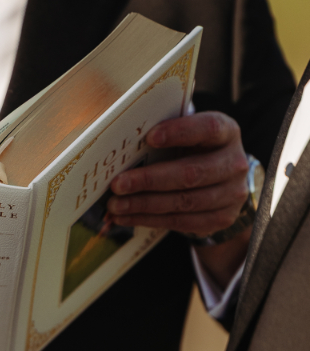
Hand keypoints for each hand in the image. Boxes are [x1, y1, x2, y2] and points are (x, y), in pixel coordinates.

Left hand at [106, 112, 250, 286]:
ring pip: (184, 202)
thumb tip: (125, 146)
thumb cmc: (195, 151)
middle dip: (149, 180)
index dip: (180, 132)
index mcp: (227, 132)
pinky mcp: (221, 219)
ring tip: (116, 205)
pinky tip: (126, 217)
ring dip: (144, 205)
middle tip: (118, 184)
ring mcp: (232, 193)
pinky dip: (149, 220)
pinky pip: (181, 222)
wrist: (222, 182)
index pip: (207, 128)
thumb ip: (166, 135)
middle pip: (191, 173)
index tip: (149, 138)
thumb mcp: (187, 136)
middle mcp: (234, 162)